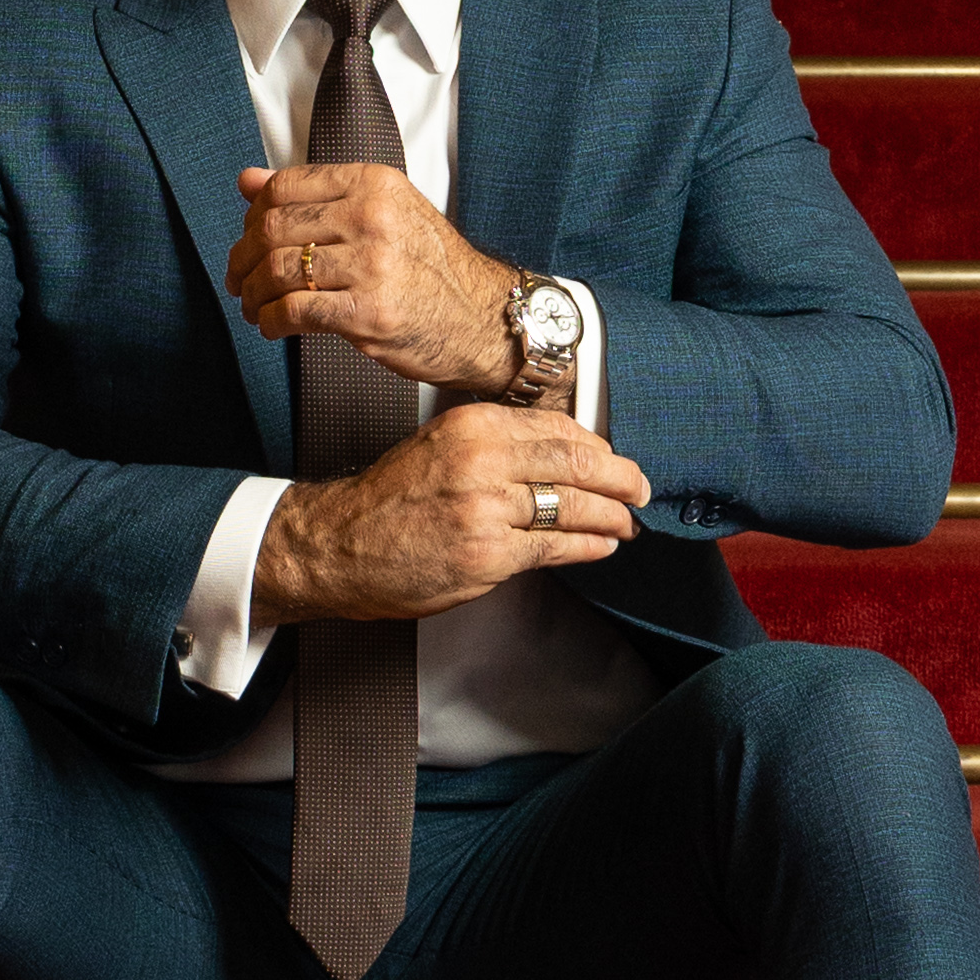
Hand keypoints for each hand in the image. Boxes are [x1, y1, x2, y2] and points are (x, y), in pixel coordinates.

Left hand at [229, 158, 523, 396]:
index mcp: (374, 183)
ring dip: (253, 294)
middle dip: (244, 259)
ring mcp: (373, 265)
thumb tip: (247, 181)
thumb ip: (315, 195)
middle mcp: (373, 217)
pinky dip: (270, 321)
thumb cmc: (431, 269)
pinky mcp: (369, 313)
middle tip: (239, 279)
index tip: (249, 239)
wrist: (484, 319)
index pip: (284, 187)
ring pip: (279, 271)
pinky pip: (294, 311)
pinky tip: (272, 326)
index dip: (253, 216)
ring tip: (254, 306)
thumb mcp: (382, 213)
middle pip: (274, 228)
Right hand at [257, 408, 650, 622]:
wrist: (340, 545)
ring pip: (573, 507)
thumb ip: (496, 446)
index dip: (596, 447)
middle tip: (640, 489)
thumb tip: (562, 455)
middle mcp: (482, 460)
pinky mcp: (488, 555)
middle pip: (576, 463)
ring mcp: (487, 509)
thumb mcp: (440, 447)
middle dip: (619, 479)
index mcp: (472, 424)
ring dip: (611, 517)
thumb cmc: (391, 500)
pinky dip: (587, 547)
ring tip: (627, 523)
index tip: (613, 459)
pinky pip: (555, 547)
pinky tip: (601, 546)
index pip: (557, 428)